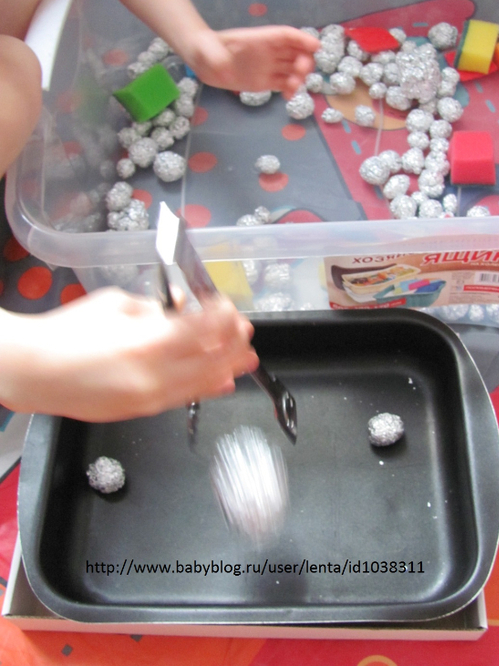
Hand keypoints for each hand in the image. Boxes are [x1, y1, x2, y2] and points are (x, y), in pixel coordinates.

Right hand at [0, 288, 258, 421]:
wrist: (33, 372)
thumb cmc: (68, 332)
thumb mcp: (117, 304)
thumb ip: (156, 308)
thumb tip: (184, 308)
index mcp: (148, 341)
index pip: (204, 328)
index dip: (224, 317)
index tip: (230, 308)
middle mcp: (155, 374)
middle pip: (212, 359)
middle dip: (234, 344)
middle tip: (246, 332)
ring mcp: (150, 397)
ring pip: (203, 383)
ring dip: (229, 368)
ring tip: (247, 359)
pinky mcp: (142, 411)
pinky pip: (184, 399)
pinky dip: (207, 389)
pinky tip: (222, 383)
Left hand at [189, 25, 318, 98]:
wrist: (204, 61)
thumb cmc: (206, 49)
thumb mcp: (207, 50)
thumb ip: (217, 57)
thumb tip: (224, 68)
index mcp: (260, 39)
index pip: (286, 36)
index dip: (302, 39)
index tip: (316, 46)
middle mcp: (269, 52)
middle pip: (295, 52)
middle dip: (304, 60)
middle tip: (302, 71)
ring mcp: (269, 67)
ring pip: (292, 69)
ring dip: (299, 77)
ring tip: (293, 87)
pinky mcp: (265, 81)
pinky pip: (284, 84)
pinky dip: (290, 89)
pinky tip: (288, 97)